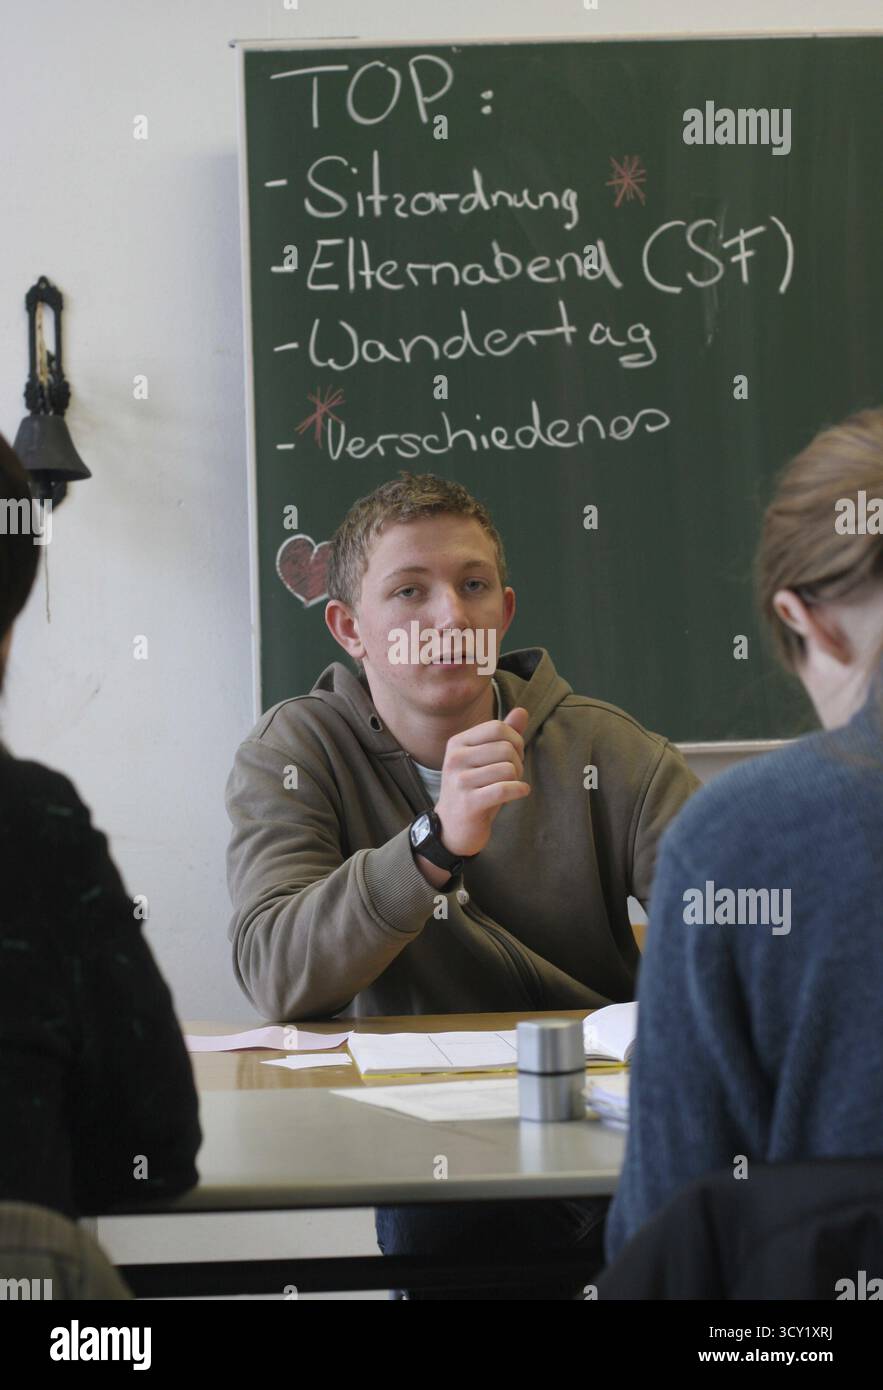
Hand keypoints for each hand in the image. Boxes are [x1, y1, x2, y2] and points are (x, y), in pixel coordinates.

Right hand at [433, 707, 530, 858]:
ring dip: (517, 779)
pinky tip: (520, 793)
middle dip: (518, 762)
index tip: (514, 756)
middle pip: (506, 748)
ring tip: (510, 786)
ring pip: (508, 769)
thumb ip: (504, 735)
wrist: (453, 828)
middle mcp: (455, 758)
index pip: (497, 727)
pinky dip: (519, 791)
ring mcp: (459, 781)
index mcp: (457, 743)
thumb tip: (522, 711)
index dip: (515, 740)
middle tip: (513, 775)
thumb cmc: (474, 789)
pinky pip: (504, 789)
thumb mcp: (486, 759)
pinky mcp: (469, 803)